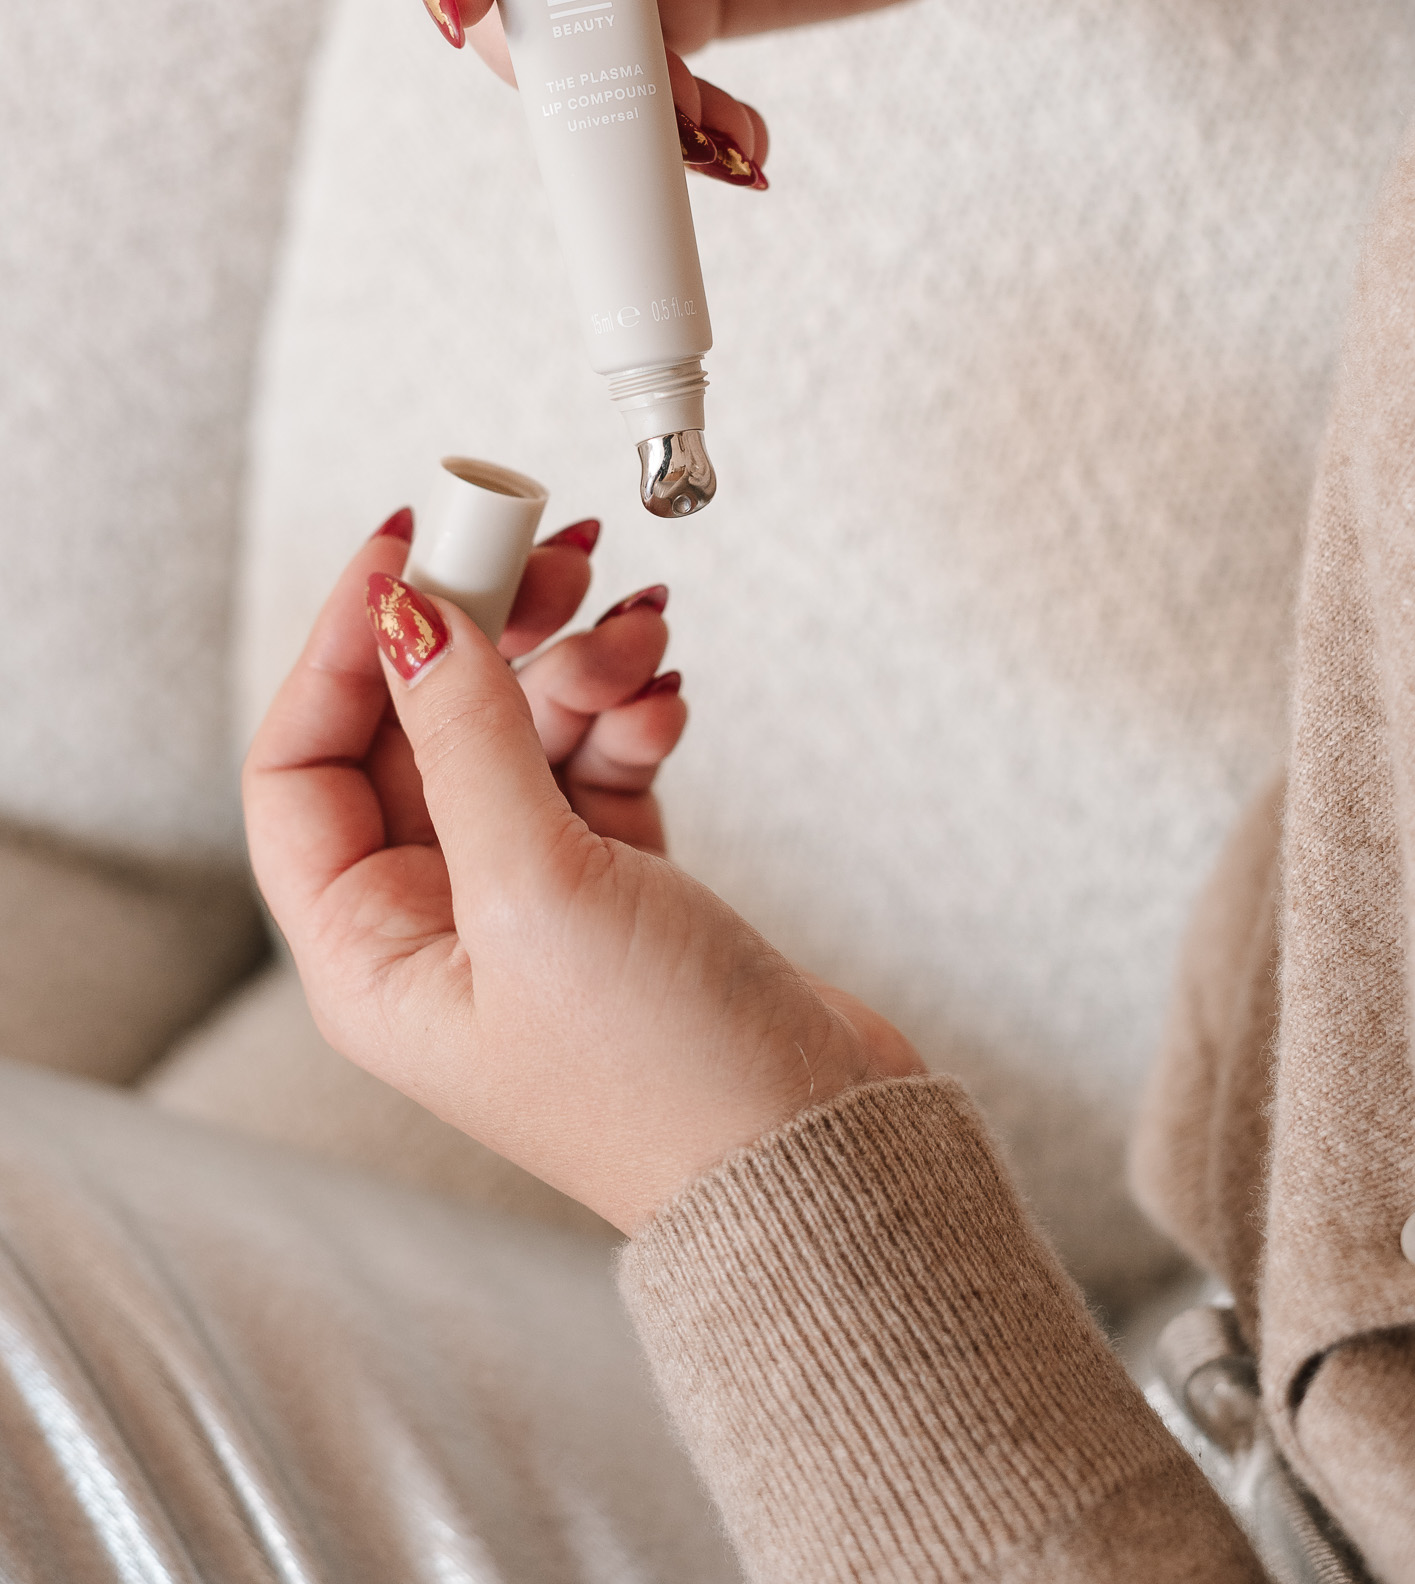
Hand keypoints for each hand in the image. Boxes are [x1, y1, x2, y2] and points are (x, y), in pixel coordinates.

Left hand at [244, 521, 923, 1233]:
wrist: (819, 1159)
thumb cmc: (664, 1082)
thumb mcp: (536, 889)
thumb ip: (466, 736)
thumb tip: (406, 614)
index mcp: (368, 951)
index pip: (303, 761)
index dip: (346, 644)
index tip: (406, 548)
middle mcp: (435, 923)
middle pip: (421, 726)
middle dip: (485, 634)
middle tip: (548, 560)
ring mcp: (528, 900)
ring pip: (521, 730)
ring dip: (578, 667)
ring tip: (637, 634)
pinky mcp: (615, 886)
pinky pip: (597, 760)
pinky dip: (630, 716)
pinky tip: (664, 699)